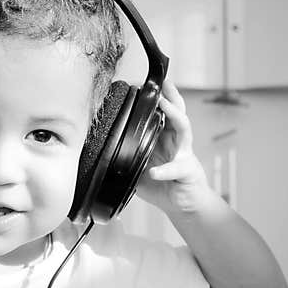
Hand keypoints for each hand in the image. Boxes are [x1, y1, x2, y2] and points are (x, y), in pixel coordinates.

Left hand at [135, 80, 215, 214]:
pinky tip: (154, 171)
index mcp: (165, 138)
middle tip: (158, 82)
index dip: (155, 97)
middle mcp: (177, 141)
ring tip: (163, 105)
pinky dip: (165, 170)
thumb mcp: (139, 167)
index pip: (162, 112)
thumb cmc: (162, 184)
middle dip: (169, 94)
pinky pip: (177, 169)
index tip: (141, 84)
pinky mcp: (188, 172)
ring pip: (184, 129)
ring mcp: (185, 155)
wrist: (183, 205)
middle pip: (178, 110)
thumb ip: (126, 157)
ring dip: (173, 115)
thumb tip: (99, 151)